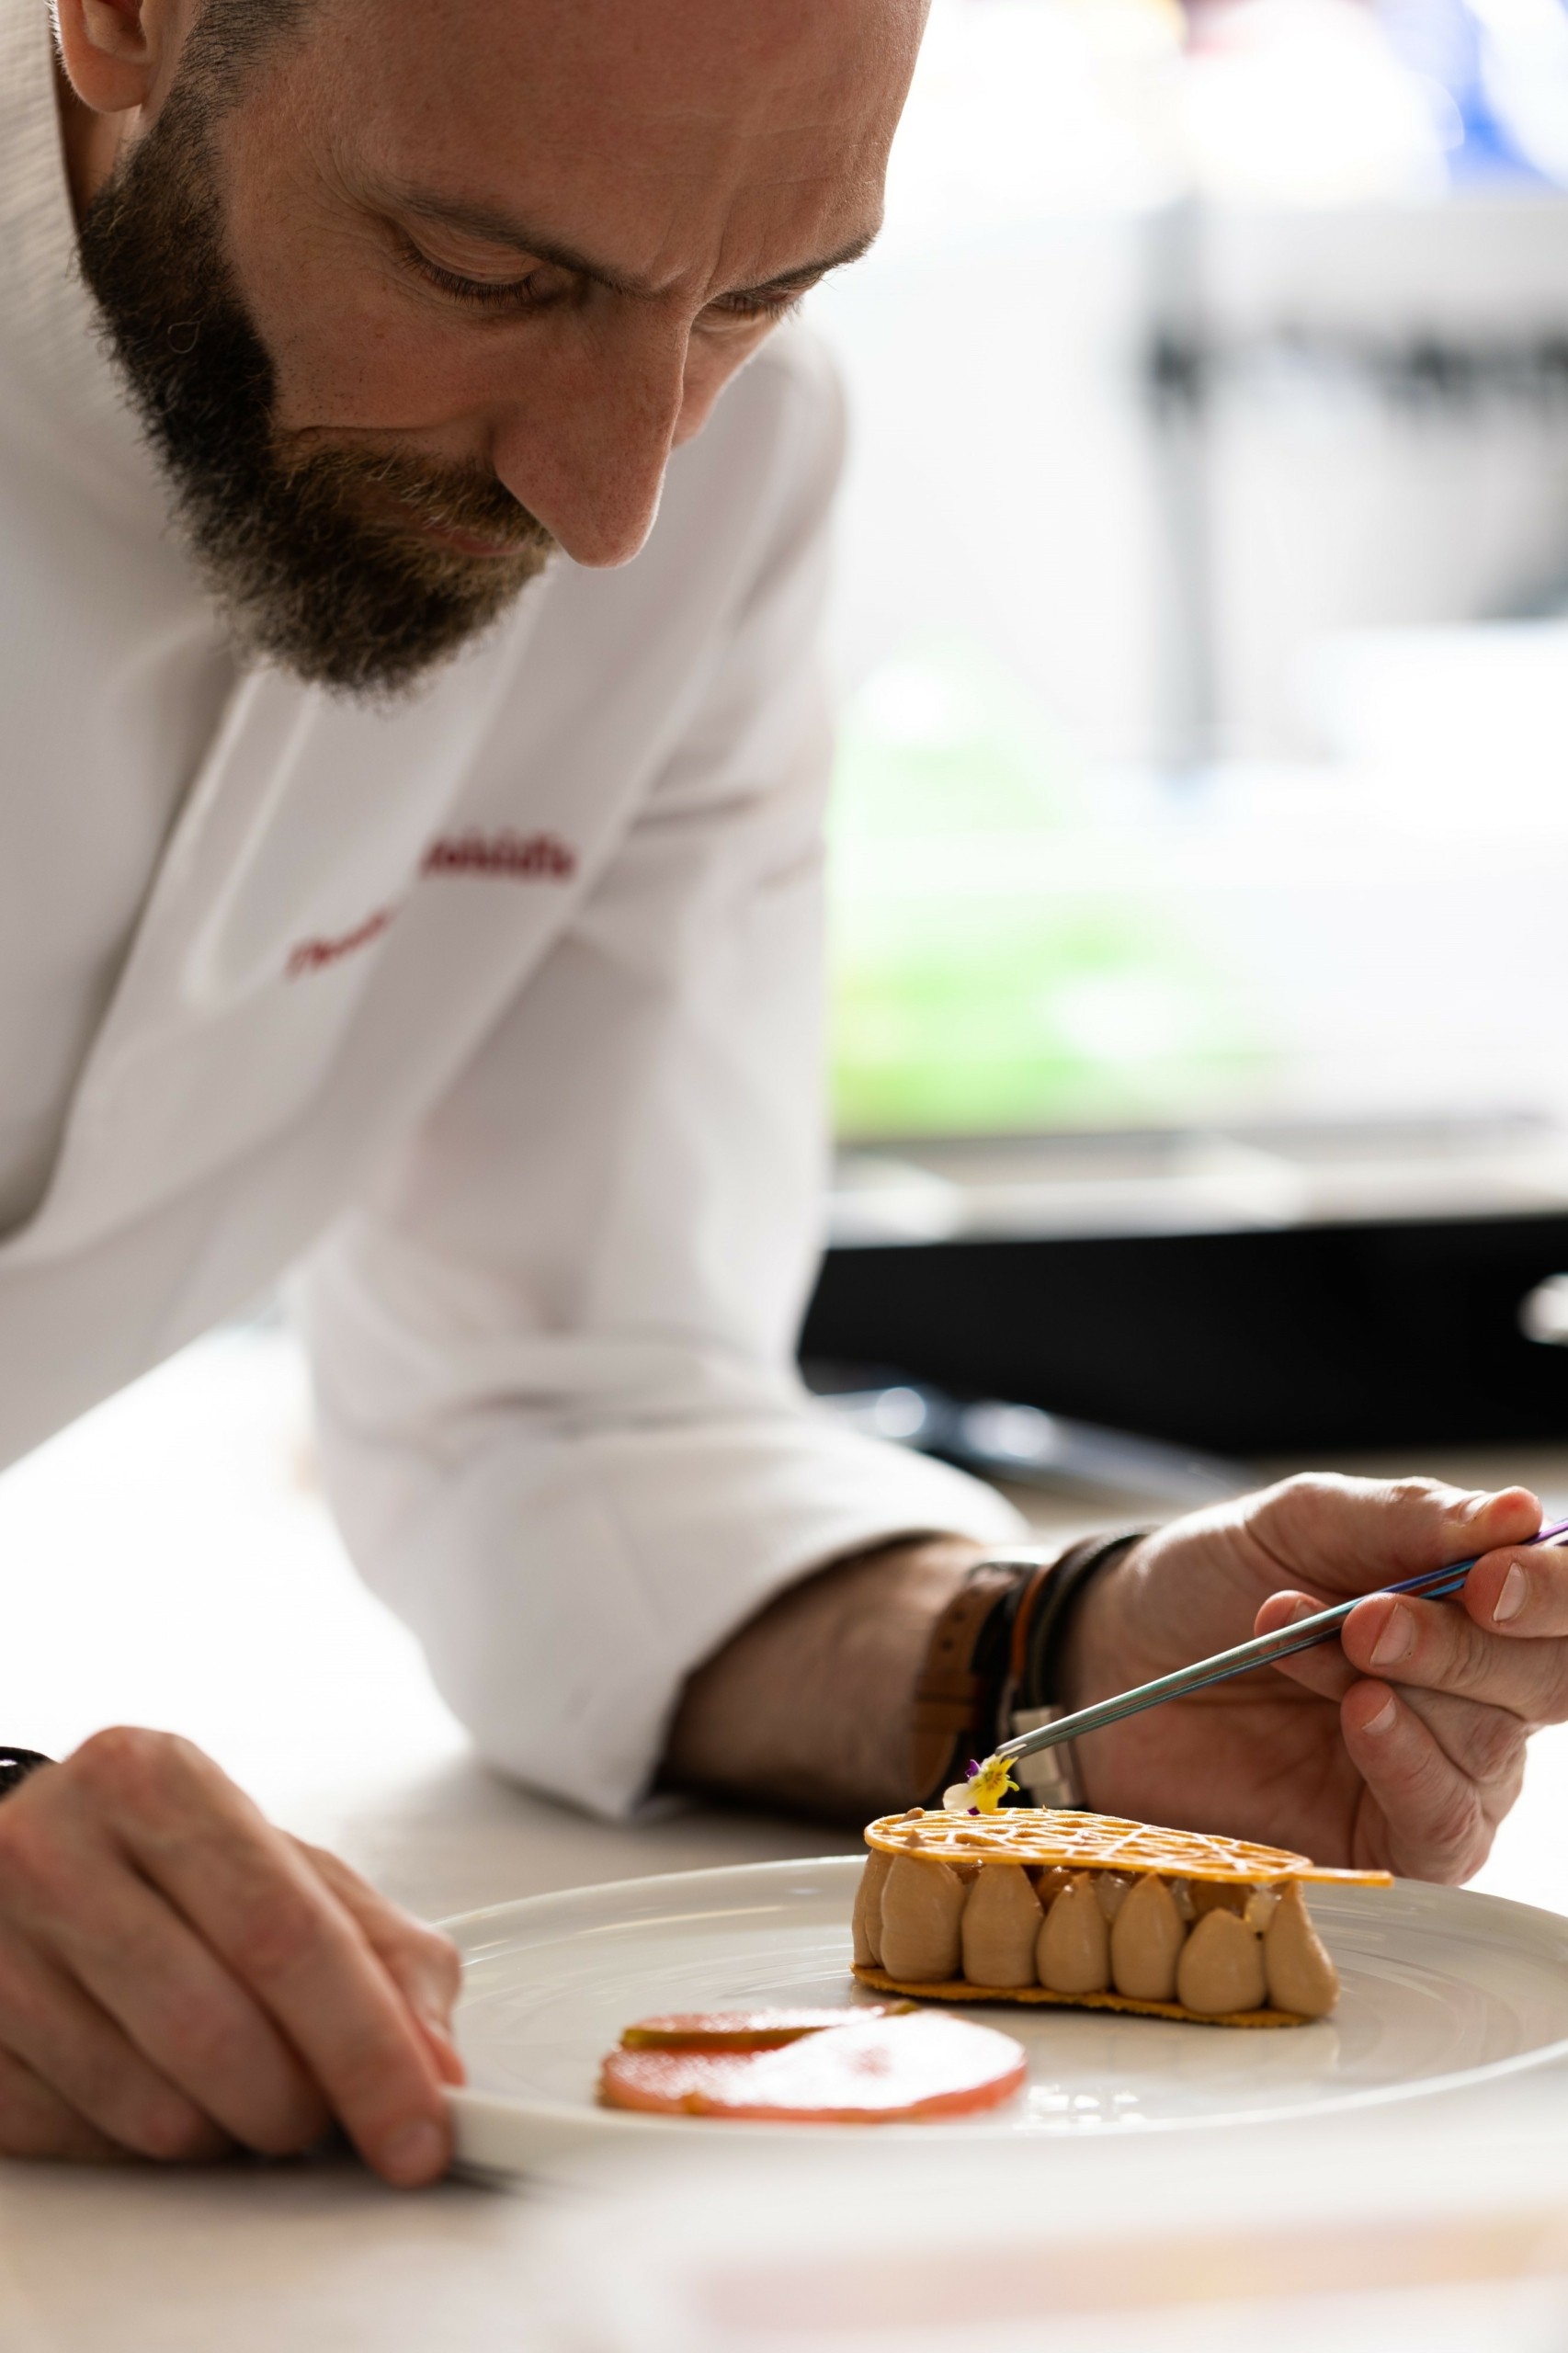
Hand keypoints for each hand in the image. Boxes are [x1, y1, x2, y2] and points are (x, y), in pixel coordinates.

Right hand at [0, 1728, 461, 2174]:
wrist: (31, 1858)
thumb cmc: (167, 1862)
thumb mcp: (286, 1869)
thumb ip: (382, 1951)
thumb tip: (435, 2059)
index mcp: (155, 1779)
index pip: (286, 1934)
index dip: (367, 2049)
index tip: (419, 2128)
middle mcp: (56, 1847)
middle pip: (217, 2031)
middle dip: (298, 2105)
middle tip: (323, 2113)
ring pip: (148, 2108)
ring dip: (225, 2133)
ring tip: (241, 2088)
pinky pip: (82, 2144)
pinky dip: (146, 2146)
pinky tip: (159, 2087)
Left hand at [1062, 1476, 1556, 1880]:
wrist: (1115, 1655)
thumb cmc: (1214, 1579)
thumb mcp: (1303, 1520)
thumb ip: (1408, 1519)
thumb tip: (1520, 1514)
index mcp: (1472, 1600)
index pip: (1561, 1606)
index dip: (1552, 1594)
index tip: (1495, 1579)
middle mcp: (1476, 1688)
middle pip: (1543, 1682)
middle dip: (1462, 1646)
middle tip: (1367, 1618)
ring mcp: (1440, 1767)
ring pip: (1488, 1748)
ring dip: (1401, 1690)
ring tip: (1309, 1646)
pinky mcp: (1389, 1838)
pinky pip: (1443, 1825)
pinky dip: (1408, 1768)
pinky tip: (1360, 1718)